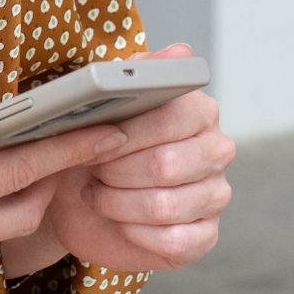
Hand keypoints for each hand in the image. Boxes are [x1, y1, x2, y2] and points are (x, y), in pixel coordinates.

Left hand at [10, 44, 233, 276]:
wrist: (77, 196)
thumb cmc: (95, 142)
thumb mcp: (106, 102)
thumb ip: (138, 72)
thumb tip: (181, 52)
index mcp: (199, 111)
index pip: (175, 117)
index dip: (129, 133)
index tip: (96, 138)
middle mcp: (216, 151)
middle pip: (167, 165)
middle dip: (116, 170)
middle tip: (93, 168)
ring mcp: (215, 196)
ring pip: (165, 206)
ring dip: (117, 202)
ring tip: (97, 192)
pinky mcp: (205, 236)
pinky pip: (173, 241)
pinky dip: (133, 232)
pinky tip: (117, 220)